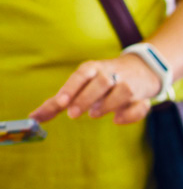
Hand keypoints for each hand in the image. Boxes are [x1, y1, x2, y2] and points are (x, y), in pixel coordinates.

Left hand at [30, 54, 162, 124]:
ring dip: (108, 104)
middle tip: (73, 115)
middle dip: (87, 98)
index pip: (82, 74)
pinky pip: (140, 105)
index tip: (61, 102)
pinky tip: (117, 120)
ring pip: (123, 91)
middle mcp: (112, 74)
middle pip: (102, 81)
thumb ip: (57, 103)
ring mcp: (129, 84)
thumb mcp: (79, 86)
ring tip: (94, 114)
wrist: (141, 70)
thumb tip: (33, 118)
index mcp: (94, 68)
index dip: (71, 87)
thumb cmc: (102, 82)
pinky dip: (130, 114)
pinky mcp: (142, 97)